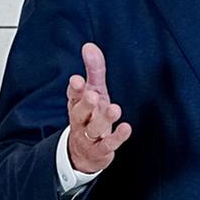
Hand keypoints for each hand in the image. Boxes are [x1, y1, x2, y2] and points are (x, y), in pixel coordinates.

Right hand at [67, 43, 132, 173]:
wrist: (84, 153)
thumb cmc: (91, 115)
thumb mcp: (93, 91)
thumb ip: (93, 70)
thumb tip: (89, 45)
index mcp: (76, 105)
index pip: (72, 96)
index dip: (74, 89)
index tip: (77, 80)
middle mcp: (80, 121)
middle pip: (79, 113)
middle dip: (85, 104)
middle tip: (92, 95)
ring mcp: (89, 137)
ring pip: (94, 129)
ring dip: (104, 119)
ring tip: (115, 109)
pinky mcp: (101, 150)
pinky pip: (108, 145)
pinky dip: (117, 137)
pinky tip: (127, 128)